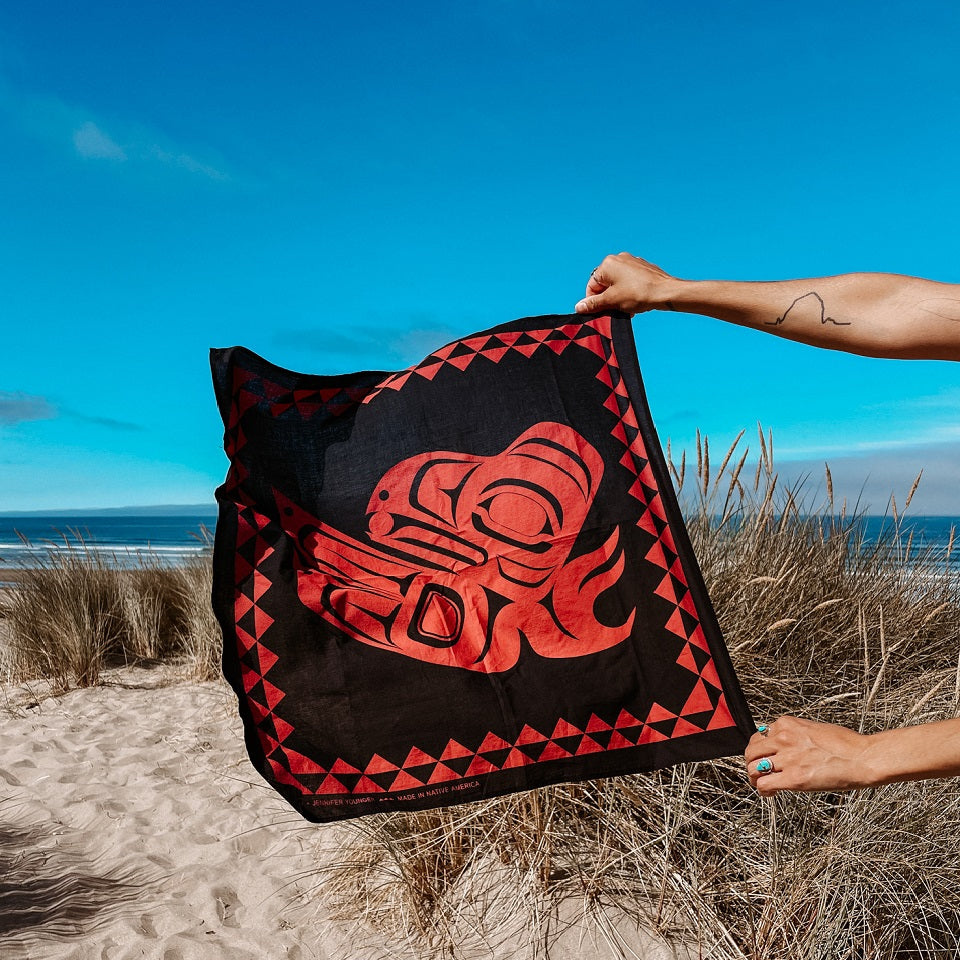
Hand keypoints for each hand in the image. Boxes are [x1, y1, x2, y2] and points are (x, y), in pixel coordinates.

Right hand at [575, 253, 676, 315]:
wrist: (666, 292)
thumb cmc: (638, 294)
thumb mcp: (611, 301)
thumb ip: (593, 304)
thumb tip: (579, 307)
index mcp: (608, 264)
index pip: (592, 286)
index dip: (594, 301)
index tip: (600, 312)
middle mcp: (619, 258)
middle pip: (605, 284)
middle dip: (608, 299)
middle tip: (615, 311)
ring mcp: (632, 262)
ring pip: (618, 283)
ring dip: (618, 298)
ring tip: (627, 308)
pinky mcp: (643, 268)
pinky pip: (629, 281)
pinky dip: (629, 292)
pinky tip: (636, 302)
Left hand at [745, 716, 874, 795]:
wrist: (862, 757)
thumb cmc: (847, 745)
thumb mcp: (814, 729)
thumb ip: (796, 736)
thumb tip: (788, 744)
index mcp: (787, 724)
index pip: (760, 735)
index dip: (760, 749)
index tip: (764, 757)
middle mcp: (783, 738)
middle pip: (751, 751)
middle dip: (752, 763)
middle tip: (758, 772)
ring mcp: (787, 758)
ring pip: (752, 767)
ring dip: (754, 777)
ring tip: (762, 783)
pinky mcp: (793, 778)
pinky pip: (764, 784)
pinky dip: (762, 791)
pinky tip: (770, 793)